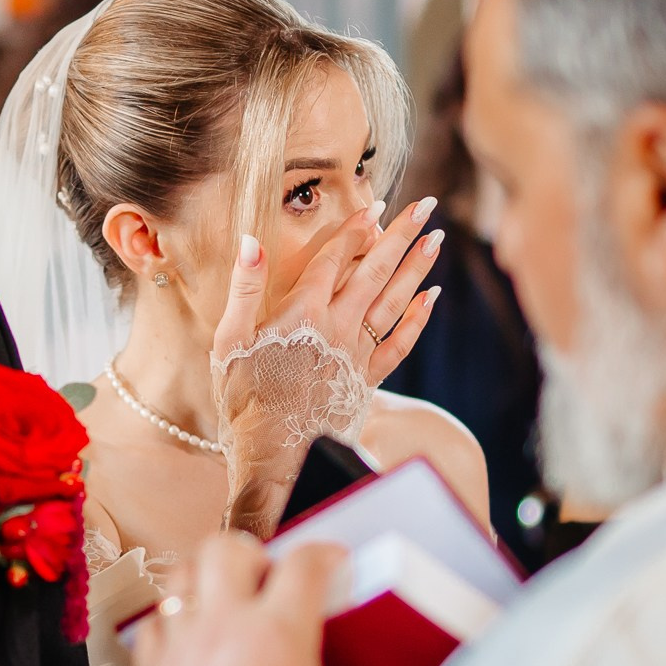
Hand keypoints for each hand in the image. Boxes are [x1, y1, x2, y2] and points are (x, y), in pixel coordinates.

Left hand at [132, 534, 413, 665]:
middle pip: (226, 549)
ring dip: (203, 579)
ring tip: (222, 600)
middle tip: (266, 579)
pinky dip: (169, 622)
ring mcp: (182, 644)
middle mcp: (225, 624)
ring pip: (181, 576)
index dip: (323, 555)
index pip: (304, 563)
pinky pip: (151, 624)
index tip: (331, 565)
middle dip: (250, 555)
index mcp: (279, 632)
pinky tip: (185, 640)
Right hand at [210, 196, 442, 390]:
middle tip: (426, 206)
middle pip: (374, 271)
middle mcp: (336, 327)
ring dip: (416, 268)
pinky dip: (417, 319)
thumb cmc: (244, 402)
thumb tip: (252, 240)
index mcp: (302, 313)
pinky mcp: (366, 380)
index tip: (374, 208)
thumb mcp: (229, 342)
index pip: (334, 259)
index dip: (353, 231)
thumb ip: (244, 289)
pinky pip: (399, 344)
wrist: (274, 458)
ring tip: (435, 239)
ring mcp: (356, 354)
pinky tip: (430, 298)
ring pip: (393, 301)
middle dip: (401, 236)